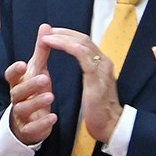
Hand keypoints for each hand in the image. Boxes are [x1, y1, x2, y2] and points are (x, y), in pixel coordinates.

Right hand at [5, 25, 57, 145]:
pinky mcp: (29, 130)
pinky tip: (53, 118)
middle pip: (17, 92)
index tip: (24, 64)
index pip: (10, 76)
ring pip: (23, 109)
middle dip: (30, 85)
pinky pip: (32, 128)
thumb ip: (41, 51)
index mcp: (17, 83)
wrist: (26, 121)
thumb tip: (45, 26)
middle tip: (45, 78)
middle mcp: (16, 98)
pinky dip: (42, 123)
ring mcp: (21, 115)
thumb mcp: (36, 71)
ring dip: (37, 102)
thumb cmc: (32, 92)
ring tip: (51, 96)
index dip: (16, 70)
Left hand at [38, 26, 122, 143]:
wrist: (110, 125)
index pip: (85, 42)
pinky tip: (53, 43)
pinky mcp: (96, 76)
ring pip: (81, 43)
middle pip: (83, 39)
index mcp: (101, 64)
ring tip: (45, 36)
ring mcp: (102, 68)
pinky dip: (66, 45)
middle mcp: (104, 62)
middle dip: (63, 32)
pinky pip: (81, 54)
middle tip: (46, 30)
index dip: (68, 36)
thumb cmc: (98, 109)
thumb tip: (79, 62)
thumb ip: (88, 72)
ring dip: (62, 37)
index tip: (52, 33)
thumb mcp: (92, 86)